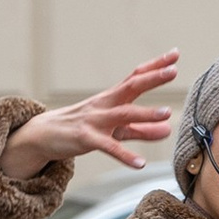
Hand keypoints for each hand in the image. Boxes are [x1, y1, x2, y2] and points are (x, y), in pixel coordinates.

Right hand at [1, 55, 179, 187]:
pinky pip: (108, 147)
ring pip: (122, 114)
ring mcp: (95, 120)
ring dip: (145, 113)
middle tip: (174, 71)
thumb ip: (141, 129)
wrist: (43, 135)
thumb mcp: (115, 129)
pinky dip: (125, 156)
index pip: (136, 77)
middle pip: (131, 86)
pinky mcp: (85, 138)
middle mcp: (105, 104)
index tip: (175, 54)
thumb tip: (168, 129)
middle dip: (152, 78)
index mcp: (112, 98)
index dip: (155, 66)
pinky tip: (140, 164)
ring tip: (167, 114)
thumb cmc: (83, 128)